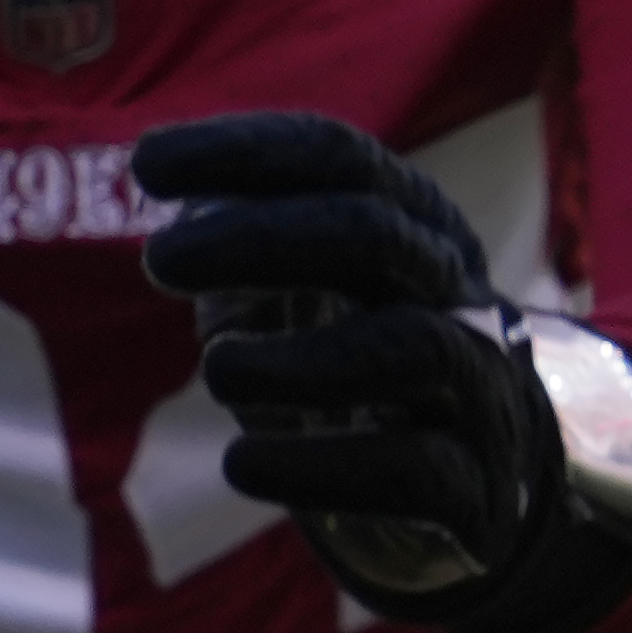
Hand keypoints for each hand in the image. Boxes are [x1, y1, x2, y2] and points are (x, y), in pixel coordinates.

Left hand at [134, 109, 631, 632]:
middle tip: (158, 259)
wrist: (484, 477)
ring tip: (216, 371)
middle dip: (261, 237)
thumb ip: (244, 238)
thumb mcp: (311, 281)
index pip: (337, 157)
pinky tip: (241, 466)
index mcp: (412, 220)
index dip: (244, 151)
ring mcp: (475, 383)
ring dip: (299, 360)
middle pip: (373, 232)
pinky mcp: (476, 482)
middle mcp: (452, 287)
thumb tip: (169, 202)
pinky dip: (319, 465)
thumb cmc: (363, 353)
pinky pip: (412, 467)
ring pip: (410, 347)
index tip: (146, 166)